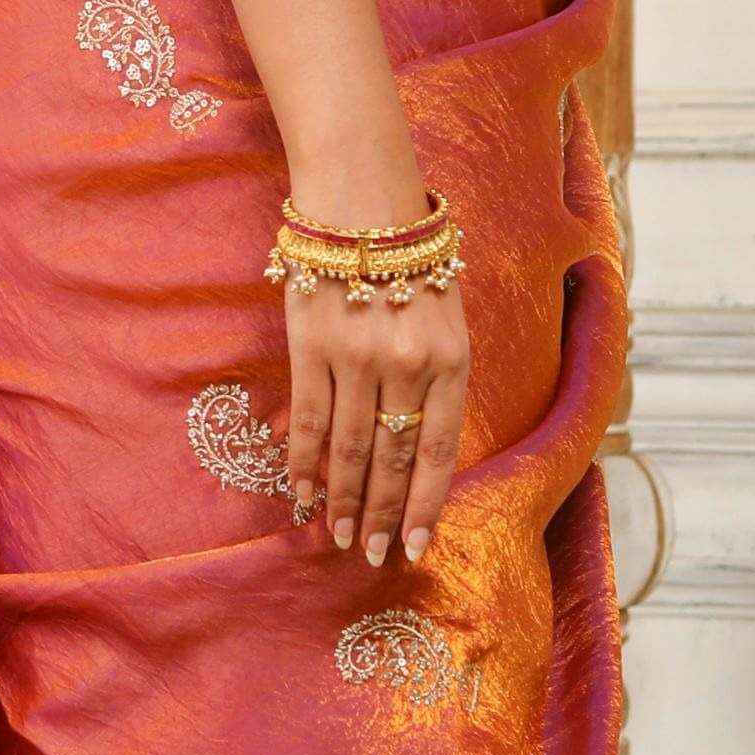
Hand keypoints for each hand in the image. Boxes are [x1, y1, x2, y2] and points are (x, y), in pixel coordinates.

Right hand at [285, 262, 469, 570]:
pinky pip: (306, 418)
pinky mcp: (310, 344)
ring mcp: (356, 356)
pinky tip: (302, 492)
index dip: (426, 506)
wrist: (362, 200)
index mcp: (452, 360)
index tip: (416, 548)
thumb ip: (434, 382)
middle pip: (393, 459)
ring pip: (349, 447)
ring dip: (342, 498)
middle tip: (372, 554)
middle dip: (383, 514)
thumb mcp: (447, 320)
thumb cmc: (409, 264)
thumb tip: (404, 451)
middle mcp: (407, 364)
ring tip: (338, 534)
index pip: (440, 452)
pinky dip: (302, 461)